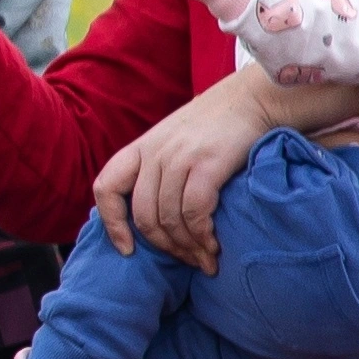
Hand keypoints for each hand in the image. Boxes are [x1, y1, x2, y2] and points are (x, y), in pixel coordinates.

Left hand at [90, 68, 286, 273]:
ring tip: (205, 260)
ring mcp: (178, 158)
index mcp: (140, 147)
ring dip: (188, 248)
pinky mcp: (206, 164)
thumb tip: (153, 217)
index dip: (112, 223)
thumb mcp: (173, 140)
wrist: (252, 98)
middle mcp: (154, 152)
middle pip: (143, 216)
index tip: (127, 249)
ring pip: (169, 220)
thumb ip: (158, 169)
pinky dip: (202, 236)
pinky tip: (214, 245)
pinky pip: (194, 213)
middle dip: (164, 246)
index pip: (106, 187)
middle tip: (186, 260)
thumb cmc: (216, 125)